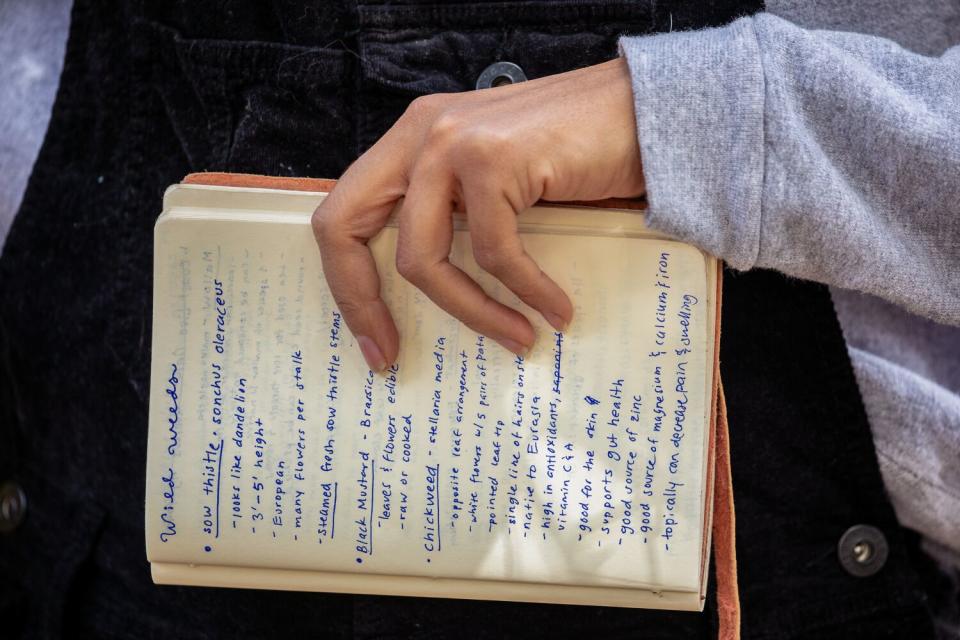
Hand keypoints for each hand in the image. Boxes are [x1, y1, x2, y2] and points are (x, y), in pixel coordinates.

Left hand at [312, 58, 644, 370]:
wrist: (645, 110)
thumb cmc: (577, 153)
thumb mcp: (493, 181)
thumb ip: (455, 214)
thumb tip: (436, 297)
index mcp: (413, 140)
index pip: (343, 213)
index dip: (348, 283)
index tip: (376, 339)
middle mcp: (422, 134)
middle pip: (346, 228)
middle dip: (362, 302)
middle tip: (391, 354)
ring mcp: (453, 142)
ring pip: (426, 257)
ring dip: (473, 311)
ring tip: (518, 336)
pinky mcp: (494, 158)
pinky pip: (495, 253)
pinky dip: (528, 291)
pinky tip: (556, 309)